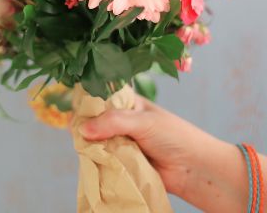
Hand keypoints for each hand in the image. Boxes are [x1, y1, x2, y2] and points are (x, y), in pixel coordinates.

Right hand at [78, 95, 218, 198]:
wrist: (192, 168)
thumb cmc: (174, 136)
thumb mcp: (143, 121)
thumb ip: (113, 122)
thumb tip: (83, 129)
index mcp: (128, 104)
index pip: (101, 98)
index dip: (87, 103)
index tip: (74, 109)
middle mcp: (122, 122)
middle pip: (94, 122)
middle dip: (86, 127)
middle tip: (78, 133)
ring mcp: (121, 143)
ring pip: (96, 142)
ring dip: (91, 146)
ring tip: (87, 148)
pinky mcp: (122, 163)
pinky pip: (103, 161)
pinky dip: (97, 162)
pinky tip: (93, 162)